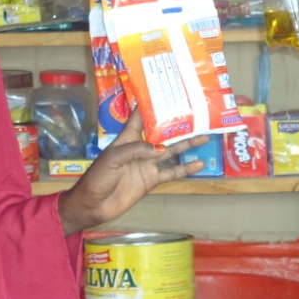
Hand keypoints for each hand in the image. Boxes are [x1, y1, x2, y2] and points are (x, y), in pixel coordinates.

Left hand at [57, 109, 210, 236]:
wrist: (93, 205)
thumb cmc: (98, 178)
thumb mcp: (113, 160)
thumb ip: (137, 150)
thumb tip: (162, 148)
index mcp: (127, 138)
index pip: (140, 117)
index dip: (152, 105)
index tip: (167, 93)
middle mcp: (140, 148)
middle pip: (162, 133)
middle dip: (177, 125)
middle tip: (197, 115)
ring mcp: (147, 164)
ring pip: (171, 151)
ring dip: (187, 144)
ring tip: (205, 136)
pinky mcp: (152, 180)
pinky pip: (171, 173)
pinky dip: (185, 169)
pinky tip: (199, 164)